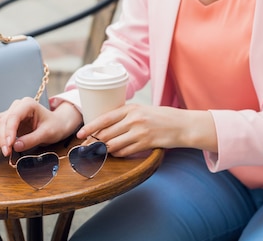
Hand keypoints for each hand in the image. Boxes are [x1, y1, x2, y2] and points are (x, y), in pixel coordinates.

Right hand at [0, 98, 81, 156]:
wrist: (57, 124)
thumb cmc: (54, 126)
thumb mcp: (47, 134)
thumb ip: (32, 139)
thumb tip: (16, 146)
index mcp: (28, 104)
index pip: (13, 116)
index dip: (8, 131)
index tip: (9, 145)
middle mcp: (17, 106)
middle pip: (1, 120)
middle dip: (2, 138)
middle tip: (7, 152)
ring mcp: (11, 112)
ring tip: (6, 150)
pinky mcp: (7, 120)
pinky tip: (4, 145)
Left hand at [76, 104, 216, 156]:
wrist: (182, 125)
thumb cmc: (161, 117)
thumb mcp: (142, 110)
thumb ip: (125, 116)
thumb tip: (105, 126)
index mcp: (131, 109)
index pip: (104, 118)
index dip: (90, 127)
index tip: (80, 134)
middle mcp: (134, 119)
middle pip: (106, 134)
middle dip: (94, 143)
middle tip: (85, 149)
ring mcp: (140, 132)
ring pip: (114, 144)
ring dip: (104, 151)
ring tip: (98, 153)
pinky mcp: (146, 143)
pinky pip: (125, 152)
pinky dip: (118, 154)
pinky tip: (117, 153)